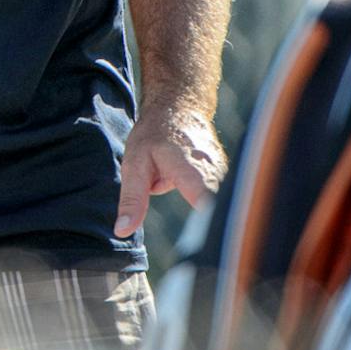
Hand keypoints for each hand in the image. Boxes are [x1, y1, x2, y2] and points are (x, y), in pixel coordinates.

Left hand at [114, 101, 226, 237]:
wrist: (178, 106)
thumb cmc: (154, 134)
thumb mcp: (134, 164)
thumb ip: (132, 199)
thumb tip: (123, 232)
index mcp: (191, 169)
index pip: (207, 203)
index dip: (205, 226)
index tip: (200, 242)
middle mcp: (215, 172)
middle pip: (213, 212)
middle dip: (195, 222)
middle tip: (169, 197)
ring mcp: (226, 174)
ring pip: (210, 205)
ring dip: (191, 203)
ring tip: (168, 178)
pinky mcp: (228, 176)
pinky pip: (212, 196)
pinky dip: (195, 195)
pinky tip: (181, 178)